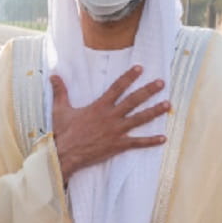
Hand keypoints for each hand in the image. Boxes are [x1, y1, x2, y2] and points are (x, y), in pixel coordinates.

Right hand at [50, 68, 168, 179]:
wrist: (66, 154)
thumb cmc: (64, 132)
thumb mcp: (60, 109)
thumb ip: (60, 91)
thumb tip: (53, 75)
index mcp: (99, 106)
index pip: (117, 87)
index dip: (129, 77)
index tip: (140, 68)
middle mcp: (111, 116)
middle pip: (133, 100)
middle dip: (148, 90)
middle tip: (161, 83)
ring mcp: (116, 131)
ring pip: (139, 119)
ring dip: (155, 111)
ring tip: (168, 104)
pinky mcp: (118, 145)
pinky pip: (137, 143)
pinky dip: (150, 141)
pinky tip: (163, 138)